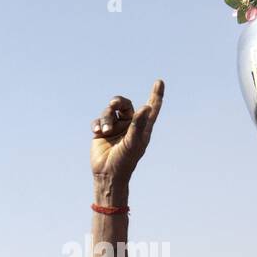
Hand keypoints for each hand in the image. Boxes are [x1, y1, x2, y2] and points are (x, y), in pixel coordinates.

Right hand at [90, 80, 163, 197]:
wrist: (107, 174)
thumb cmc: (125, 162)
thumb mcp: (133, 143)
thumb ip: (138, 124)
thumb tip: (146, 107)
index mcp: (141, 128)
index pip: (151, 108)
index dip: (155, 95)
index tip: (159, 82)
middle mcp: (129, 125)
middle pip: (124, 104)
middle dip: (118, 102)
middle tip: (114, 103)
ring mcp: (115, 128)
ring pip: (109, 111)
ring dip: (106, 118)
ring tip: (105, 130)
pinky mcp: (102, 132)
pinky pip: (98, 120)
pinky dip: (97, 124)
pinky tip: (98, 132)